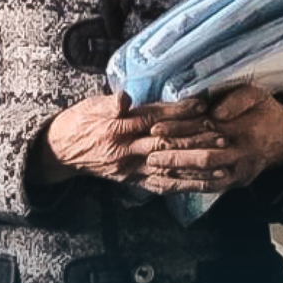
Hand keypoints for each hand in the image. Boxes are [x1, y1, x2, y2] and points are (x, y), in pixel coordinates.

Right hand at [43, 94, 215, 182]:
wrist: (60, 151)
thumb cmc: (78, 122)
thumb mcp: (89, 106)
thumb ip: (110, 102)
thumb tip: (124, 96)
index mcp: (115, 128)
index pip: (153, 118)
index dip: (178, 112)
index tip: (202, 106)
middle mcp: (125, 150)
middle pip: (166, 145)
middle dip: (196, 141)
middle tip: (222, 137)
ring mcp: (129, 169)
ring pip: (167, 169)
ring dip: (196, 168)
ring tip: (221, 164)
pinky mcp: (131, 180)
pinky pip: (160, 185)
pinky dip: (183, 185)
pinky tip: (202, 185)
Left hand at [138, 85, 282, 194]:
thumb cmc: (263, 111)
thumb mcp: (255, 95)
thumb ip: (236, 100)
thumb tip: (216, 112)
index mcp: (243, 130)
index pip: (206, 131)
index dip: (180, 130)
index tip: (156, 129)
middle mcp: (240, 155)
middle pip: (204, 158)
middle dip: (175, 158)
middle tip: (149, 155)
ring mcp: (237, 172)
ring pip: (204, 177)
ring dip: (176, 176)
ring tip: (150, 172)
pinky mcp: (233, 183)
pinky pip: (206, 188)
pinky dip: (183, 188)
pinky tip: (162, 186)